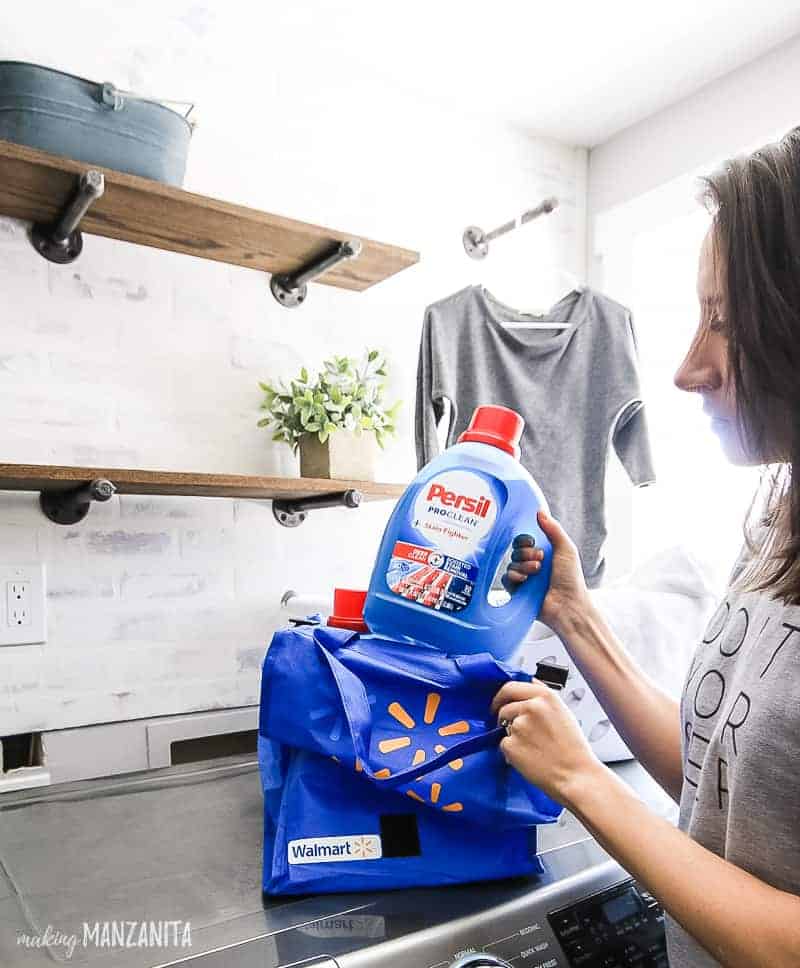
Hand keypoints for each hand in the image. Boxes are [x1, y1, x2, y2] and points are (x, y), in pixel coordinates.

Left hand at [492, 680, 603, 807]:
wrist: (576, 776)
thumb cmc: (573, 748)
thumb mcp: (563, 712)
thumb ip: (542, 697)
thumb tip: (528, 684)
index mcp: (545, 697)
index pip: (511, 686)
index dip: (502, 695)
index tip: (500, 701)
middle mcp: (531, 707)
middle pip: (504, 706)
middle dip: (501, 714)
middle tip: (504, 724)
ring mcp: (519, 726)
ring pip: (503, 726)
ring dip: (511, 735)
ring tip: (532, 748)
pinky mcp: (510, 745)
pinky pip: (504, 744)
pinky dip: (512, 751)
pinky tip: (529, 758)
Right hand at [503, 509, 590, 635]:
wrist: (568, 606)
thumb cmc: (571, 579)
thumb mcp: (565, 549)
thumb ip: (553, 529)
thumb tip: (540, 511)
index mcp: (544, 553)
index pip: (524, 540)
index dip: (525, 539)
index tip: (532, 541)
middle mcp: (533, 564)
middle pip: (516, 551)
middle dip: (525, 553)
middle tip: (539, 559)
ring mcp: (525, 578)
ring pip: (511, 564)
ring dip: (523, 566)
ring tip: (536, 572)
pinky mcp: (517, 591)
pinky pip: (506, 579)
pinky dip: (514, 577)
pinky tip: (524, 580)